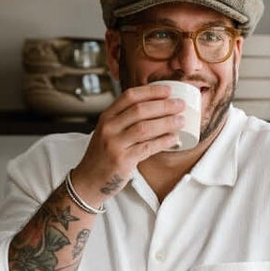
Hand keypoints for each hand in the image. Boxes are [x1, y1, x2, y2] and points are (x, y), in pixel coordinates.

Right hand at [71, 83, 185, 199]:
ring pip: (145, 128)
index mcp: (106, 117)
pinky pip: (147, 148)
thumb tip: (157, 109)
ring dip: (166, 122)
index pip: (129, 96)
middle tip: (180, 105)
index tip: (168, 90)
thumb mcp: (108, 132)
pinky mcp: (122, 160)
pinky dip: (163, 141)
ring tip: (181, 120)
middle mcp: (108, 128)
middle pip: (140, 110)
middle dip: (164, 105)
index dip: (151, 91)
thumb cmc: (103, 155)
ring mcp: (114, 144)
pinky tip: (174, 138)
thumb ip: (125, 120)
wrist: (89, 180)